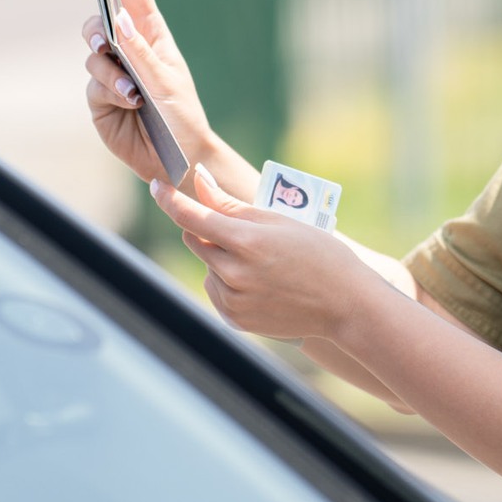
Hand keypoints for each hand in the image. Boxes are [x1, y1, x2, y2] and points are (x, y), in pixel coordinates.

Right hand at [81, 0, 251, 189]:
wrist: (179, 160)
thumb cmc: (183, 118)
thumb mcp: (167, 82)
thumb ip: (140, 53)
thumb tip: (118, 20)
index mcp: (152, 35)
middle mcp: (129, 49)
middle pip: (100, 18)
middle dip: (97, 23)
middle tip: (104, 35)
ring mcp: (113, 74)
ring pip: (94, 55)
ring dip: (111, 71)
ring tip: (133, 93)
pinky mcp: (101, 99)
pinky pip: (94, 85)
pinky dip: (110, 91)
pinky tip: (130, 103)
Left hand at [151, 165, 383, 341]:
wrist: (344, 303)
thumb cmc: (318, 253)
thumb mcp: (278, 220)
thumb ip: (230, 204)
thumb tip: (198, 181)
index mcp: (248, 242)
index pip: (191, 217)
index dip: (169, 199)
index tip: (157, 186)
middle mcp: (235, 273)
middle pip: (195, 240)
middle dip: (206, 228)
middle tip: (239, 228)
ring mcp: (234, 300)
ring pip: (206, 266)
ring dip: (219, 257)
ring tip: (261, 262)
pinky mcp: (236, 319)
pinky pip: (216, 290)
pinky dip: (227, 281)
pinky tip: (259, 282)